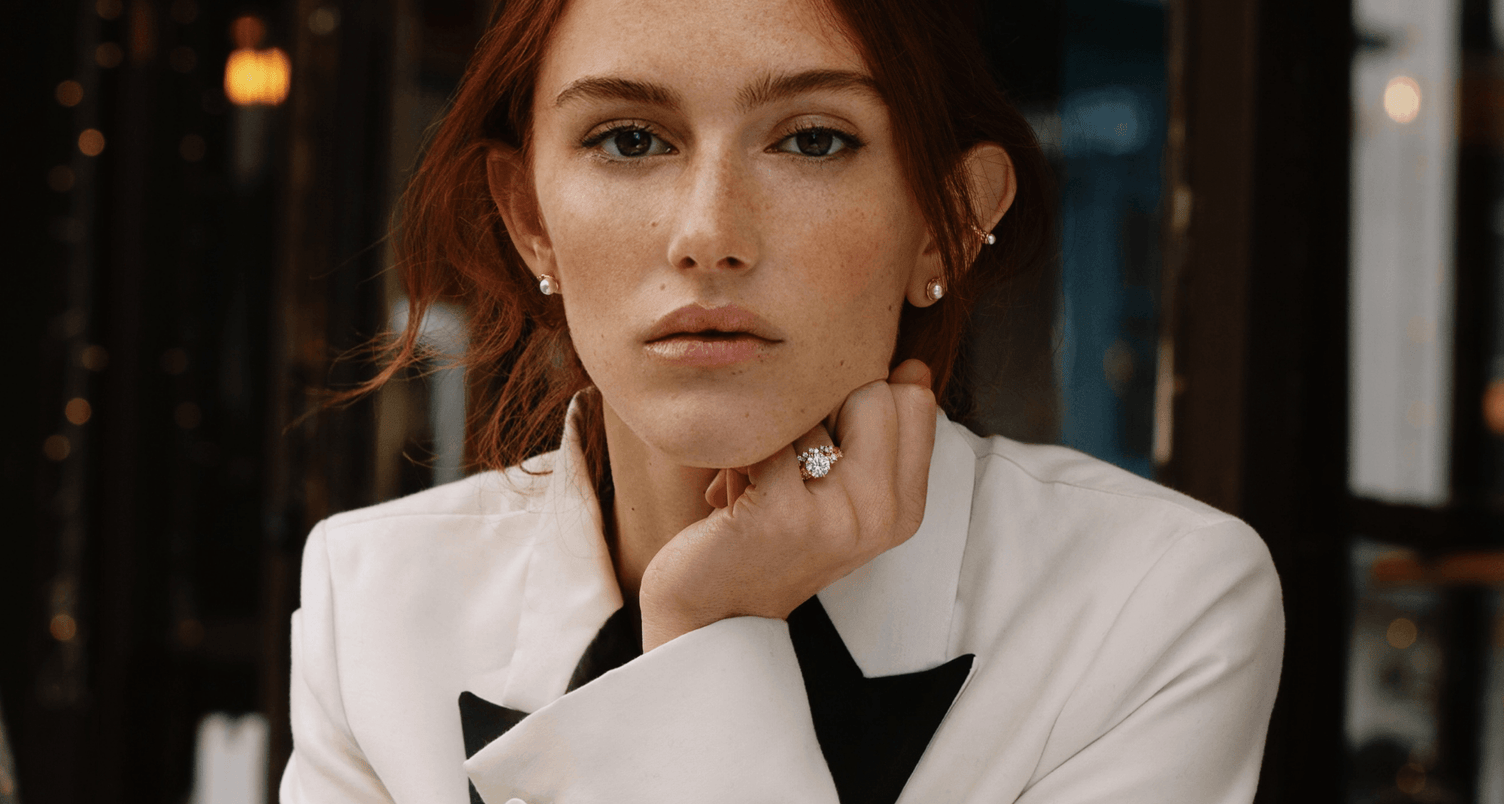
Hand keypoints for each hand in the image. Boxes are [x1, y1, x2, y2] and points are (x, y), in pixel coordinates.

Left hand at [638, 359, 937, 650]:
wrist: (712, 617)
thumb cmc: (769, 541)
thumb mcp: (839, 492)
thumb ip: (877, 435)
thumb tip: (915, 368)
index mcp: (905, 507)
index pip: (913, 401)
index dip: (861, 402)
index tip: (829, 444)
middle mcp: (883, 515)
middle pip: (871, 393)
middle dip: (818, 412)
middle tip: (791, 463)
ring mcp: (837, 517)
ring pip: (810, 412)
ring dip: (769, 438)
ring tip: (757, 486)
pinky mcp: (784, 515)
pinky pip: (764, 438)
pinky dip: (737, 458)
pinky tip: (731, 498)